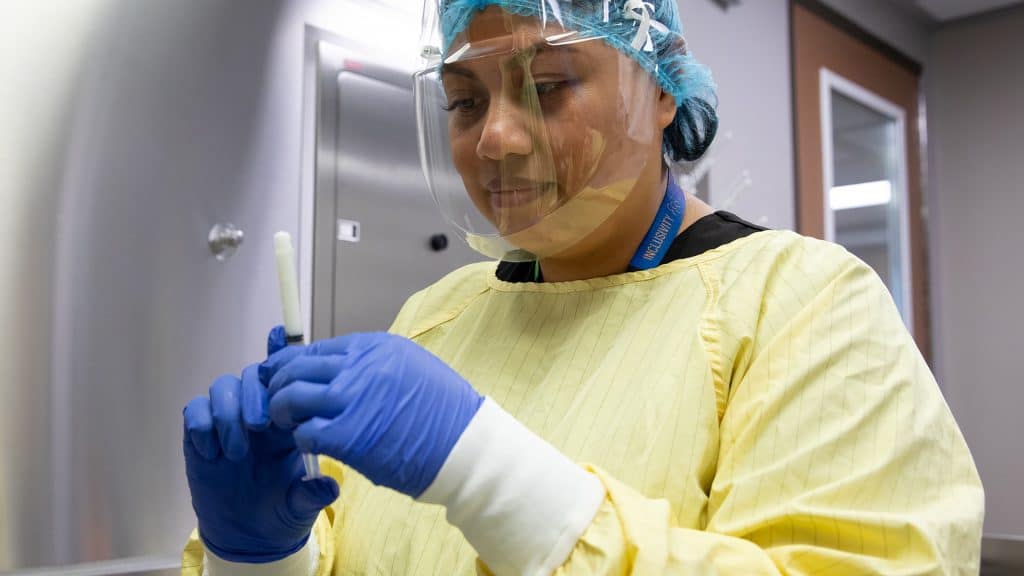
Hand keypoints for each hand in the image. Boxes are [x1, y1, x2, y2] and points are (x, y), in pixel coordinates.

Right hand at [183, 327, 338, 561]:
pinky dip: (202, 424)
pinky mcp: (200, 439)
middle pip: (251, 375)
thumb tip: (329, 486)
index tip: (278, 335)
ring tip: (238, 449)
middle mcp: (256, 414)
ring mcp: (227, 423)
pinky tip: (212, 451)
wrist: (249, 538)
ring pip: (222, 388)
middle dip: (254, 393)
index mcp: (286, 419)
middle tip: (260, 426)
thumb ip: (313, 493)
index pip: (284, 378)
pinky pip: (194, 412)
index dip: (280, 354)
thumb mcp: (302, 505)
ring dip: (229, 411)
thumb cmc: (282, 511)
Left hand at [261, 332, 482, 497]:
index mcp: (375, 347)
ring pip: (290, 397)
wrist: (465, 446)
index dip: (290, 364)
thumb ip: (373, 366)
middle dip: (278, 385)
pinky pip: (304, 432)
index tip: (282, 378)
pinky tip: (310, 445)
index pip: (315, 349)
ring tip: (289, 424)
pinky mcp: (349, 435)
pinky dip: (301, 439)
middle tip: (278, 403)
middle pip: (296, 368)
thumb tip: (337, 370)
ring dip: (282, 412)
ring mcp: (353, 399)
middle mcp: (361, 366)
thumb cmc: (443, 413)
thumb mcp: (411, 368)